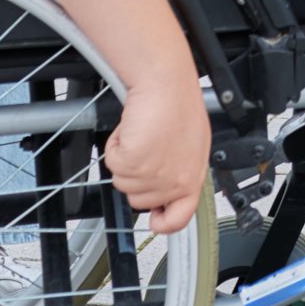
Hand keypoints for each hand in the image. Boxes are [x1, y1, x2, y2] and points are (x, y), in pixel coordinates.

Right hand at [105, 79, 210, 234]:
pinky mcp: (134, 162)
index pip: (180, 217)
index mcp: (192, 176)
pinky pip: (112, 162)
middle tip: (145, 148)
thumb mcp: (190, 144)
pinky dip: (115, 145)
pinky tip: (131, 129)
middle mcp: (175, 180)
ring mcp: (154, 175)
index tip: (154, 221)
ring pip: (122, 181)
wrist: (165, 82)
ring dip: (125, 157)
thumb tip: (164, 186)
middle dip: (136, 176)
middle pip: (139, 200)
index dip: (163, 223)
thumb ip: (179, 170)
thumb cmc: (177, 102)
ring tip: (141, 134)